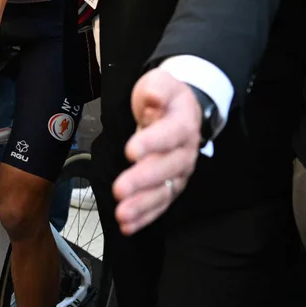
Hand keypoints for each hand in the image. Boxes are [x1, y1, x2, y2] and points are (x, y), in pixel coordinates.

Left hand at [112, 69, 201, 234]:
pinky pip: (160, 204)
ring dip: (143, 205)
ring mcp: (180, 172)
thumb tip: (153, 96)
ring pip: (165, 191)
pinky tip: (127, 225)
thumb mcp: (161, 81)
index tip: (130, 150)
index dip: (152, 143)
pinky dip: (144, 216)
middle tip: (120, 189)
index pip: (170, 134)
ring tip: (122, 214)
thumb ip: (157, 88)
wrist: (181, 108)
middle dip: (143, 180)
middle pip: (167, 168)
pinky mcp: (171, 186)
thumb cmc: (166, 96)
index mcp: (183, 123)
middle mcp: (185, 151)